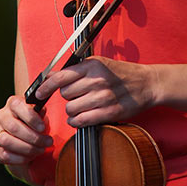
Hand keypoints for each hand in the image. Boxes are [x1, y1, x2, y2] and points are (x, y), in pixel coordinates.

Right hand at [0, 95, 52, 164]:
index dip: (31, 118)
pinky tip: (30, 157)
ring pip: (7, 142)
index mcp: (12, 103)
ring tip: (40, 150)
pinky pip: (3, 155)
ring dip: (27, 149)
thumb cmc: (34, 121)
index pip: (18, 106)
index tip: (42, 128)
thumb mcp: (39, 113)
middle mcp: (1, 116)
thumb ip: (40, 111)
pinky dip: (18, 158)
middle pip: (14, 127)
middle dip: (33, 137)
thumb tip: (41, 111)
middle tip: (47, 142)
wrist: (26, 133)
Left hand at [35, 57, 157, 127]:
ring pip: (71, 109)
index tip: (39, 93)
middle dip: (68, 97)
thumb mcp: (99, 64)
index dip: (46, 86)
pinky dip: (78, 121)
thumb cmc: (120, 73)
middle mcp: (97, 80)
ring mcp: (104, 97)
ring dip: (72, 111)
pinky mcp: (110, 112)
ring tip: (82, 106)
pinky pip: (82, 121)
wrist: (147, 83)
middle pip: (65, 94)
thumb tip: (50, 76)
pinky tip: (82, 117)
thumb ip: (76, 70)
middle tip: (78, 95)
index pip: (61, 76)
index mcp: (93, 65)